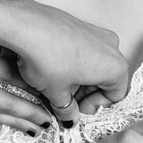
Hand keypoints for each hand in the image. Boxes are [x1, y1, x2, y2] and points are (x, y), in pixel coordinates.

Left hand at [2, 0, 130, 122]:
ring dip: (80, 79)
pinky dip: (75, 63)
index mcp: (115, 68)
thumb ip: (67, 110)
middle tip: (66, 102)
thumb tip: (70, 117)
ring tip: (57, 86)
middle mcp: (112, 48)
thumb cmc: (47, 58)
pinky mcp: (82, 25)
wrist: (27, 26)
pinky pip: (86, 50)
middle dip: (86, 94)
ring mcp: (98, 33)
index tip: (77, 109)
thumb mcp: (57, 93)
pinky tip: (54, 69)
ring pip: (96, 65)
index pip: (115, 96)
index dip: (94, 107)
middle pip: (107, 79)